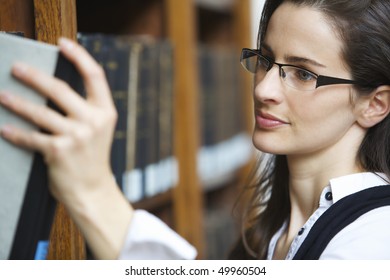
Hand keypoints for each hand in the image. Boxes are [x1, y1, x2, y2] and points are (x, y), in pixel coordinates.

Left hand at [0, 38, 132, 258]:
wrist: (93, 189)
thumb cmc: (92, 158)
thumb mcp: (98, 129)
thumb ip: (85, 108)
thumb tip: (54, 87)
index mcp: (105, 112)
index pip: (95, 75)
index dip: (79, 56)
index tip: (63, 43)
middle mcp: (93, 121)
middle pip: (60, 89)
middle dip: (35, 76)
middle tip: (17, 68)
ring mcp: (77, 136)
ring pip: (40, 112)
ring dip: (17, 102)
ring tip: (3, 95)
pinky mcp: (59, 151)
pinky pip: (31, 137)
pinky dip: (15, 132)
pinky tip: (5, 128)